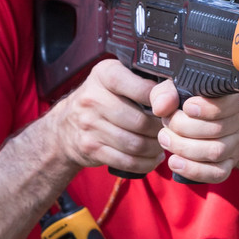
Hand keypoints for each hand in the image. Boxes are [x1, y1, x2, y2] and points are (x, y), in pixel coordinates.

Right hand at [49, 59, 164, 174]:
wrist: (65, 126)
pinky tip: (151, 158)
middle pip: (140, 121)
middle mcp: (93, 98)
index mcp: (105, 74)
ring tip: (160, 144)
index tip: (170, 108)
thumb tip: (173, 100)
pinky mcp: (91, 148)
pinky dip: (144, 163)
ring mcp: (89, 125)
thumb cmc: (102, 100)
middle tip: (168, 130)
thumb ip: (147, 85)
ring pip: (135, 144)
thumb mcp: (119, 81)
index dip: (162, 101)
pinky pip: (126, 161)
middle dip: (160, 129)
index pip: (142, 88)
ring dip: (154, 148)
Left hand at [149, 78, 238, 183]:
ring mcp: (237, 144)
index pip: (230, 104)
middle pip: (218, 130)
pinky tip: (174, 161)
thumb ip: (164, 94)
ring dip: (183, 148)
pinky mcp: (228, 164)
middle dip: (184, 128)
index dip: (207, 108)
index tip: (186, 107)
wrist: (186, 121)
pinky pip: (217, 174)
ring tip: (165, 139)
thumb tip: (162, 108)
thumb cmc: (181, 101)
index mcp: (234, 97)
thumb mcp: (171, 90)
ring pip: (215, 152)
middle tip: (166, 124)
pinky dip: (193, 170)